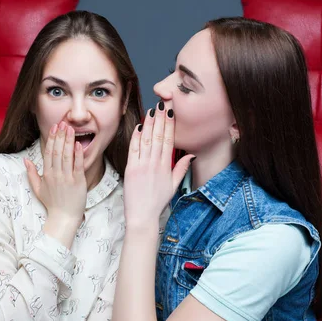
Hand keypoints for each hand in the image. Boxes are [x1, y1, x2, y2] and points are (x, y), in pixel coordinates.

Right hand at [25, 122, 86, 241]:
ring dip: (68, 141)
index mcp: (46, 174)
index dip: (51, 139)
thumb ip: (31, 173)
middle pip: (57, 151)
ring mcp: (67, 178)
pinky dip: (78, 154)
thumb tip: (25, 160)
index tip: (54, 128)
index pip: (48, 152)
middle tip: (63, 123)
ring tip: (70, 129)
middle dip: (60, 136)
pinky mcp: (78, 182)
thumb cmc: (52, 203)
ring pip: (67, 156)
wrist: (63, 218)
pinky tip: (79, 144)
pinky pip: (77, 165)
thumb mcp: (38, 188)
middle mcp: (56, 174)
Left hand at [123, 104, 194, 230]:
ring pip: (146, 140)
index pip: (168, 140)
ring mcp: (142, 165)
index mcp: (166, 167)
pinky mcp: (130, 169)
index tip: (170, 112)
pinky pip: (133, 149)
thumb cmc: (157, 202)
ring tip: (151, 111)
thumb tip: (191, 155)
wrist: (142, 215)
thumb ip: (181, 168)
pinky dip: (135, 137)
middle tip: (161, 104)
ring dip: (148, 124)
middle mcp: (154, 164)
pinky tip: (138, 127)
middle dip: (160, 119)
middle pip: (158, 136)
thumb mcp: (174, 185)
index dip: (169, 125)